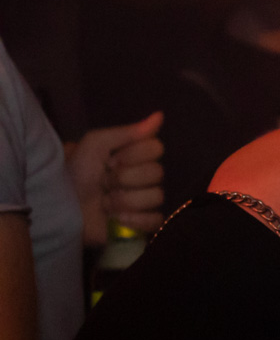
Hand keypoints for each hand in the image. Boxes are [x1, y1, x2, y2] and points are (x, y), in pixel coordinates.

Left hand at [65, 112, 164, 245]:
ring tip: (105, 203)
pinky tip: (116, 219)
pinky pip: (155, 219)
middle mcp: (142, 176)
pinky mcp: (141, 224)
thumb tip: (159, 115)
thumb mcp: (94, 144)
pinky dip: (136, 220)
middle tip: (104, 183)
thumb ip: (127, 132)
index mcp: (134, 156)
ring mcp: (143, 201)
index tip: (111, 160)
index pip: (156, 148)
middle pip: (157, 173)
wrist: (59, 208)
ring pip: (156, 196)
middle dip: (125, 179)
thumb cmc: (74, 173)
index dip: (134, 155)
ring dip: (126, 200)